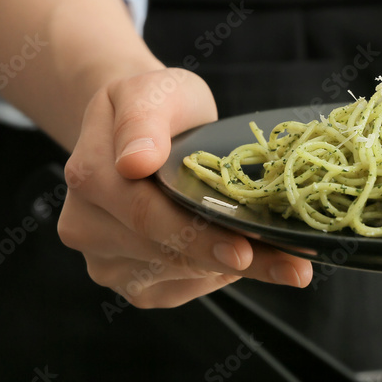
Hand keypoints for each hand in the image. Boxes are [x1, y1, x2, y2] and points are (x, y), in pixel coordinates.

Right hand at [58, 68, 312, 307]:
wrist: (139, 127)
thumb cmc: (155, 105)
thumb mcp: (152, 91)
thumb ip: (142, 121)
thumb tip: (134, 162)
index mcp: (90, 176)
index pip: (149, 217)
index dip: (200, 238)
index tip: (245, 252)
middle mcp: (86, 226)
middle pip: (168, 254)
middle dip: (236, 262)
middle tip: (295, 269)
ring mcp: (103, 259)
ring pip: (177, 277)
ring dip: (233, 273)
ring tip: (285, 263)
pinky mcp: (128, 281)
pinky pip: (178, 290)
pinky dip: (215, 277)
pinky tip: (242, 258)